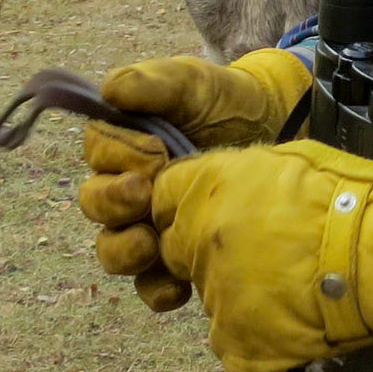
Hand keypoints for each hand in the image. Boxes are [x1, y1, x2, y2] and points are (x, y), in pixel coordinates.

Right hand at [79, 49, 311, 310]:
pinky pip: (151, 285)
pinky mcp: (175, 256)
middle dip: (113, 205)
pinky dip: (158, 290)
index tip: (152, 153)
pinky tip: (179, 288)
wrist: (276, 127)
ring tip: (149, 245)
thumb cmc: (224, 100)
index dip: (117, 158)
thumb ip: (153, 81)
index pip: (98, 154)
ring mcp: (148, 224)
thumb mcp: (193, 81)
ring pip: (114, 250)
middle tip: (143, 196)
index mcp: (122, 142)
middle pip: (96, 205)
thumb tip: (110, 89)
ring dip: (125, 252)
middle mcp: (126, 186)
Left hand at [150, 139, 372, 371]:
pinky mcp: (235, 342)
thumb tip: (231, 187)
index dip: (187, 206)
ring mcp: (214, 295)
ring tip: (291, 285)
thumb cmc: (348, 195)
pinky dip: (259, 337)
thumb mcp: (287, 159)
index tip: (211, 214)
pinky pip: (234, 342)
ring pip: (212, 297)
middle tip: (259, 253)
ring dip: (239, 293)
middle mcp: (198, 239)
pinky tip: (293, 318)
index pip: (163, 196)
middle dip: (209, 251)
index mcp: (208, 187)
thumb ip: (241, 176)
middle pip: (180, 250)